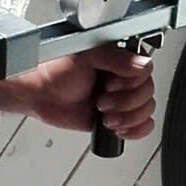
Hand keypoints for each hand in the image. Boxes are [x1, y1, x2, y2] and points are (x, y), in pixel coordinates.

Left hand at [0, 45, 156, 139]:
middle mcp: (123, 77)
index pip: (146, 71)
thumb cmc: (53, 71)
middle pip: (148, 93)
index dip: (130, 83)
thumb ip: (116, 58)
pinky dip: (133, 130)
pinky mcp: (117, 116)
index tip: (109, 85)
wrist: (38, 94)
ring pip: (146, 111)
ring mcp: (121, 97)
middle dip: (125, 103)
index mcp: (119, 57)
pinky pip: (142, 126)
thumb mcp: (85, 55)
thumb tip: (142, 64)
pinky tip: (115, 127)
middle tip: (102, 101)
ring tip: (104, 115)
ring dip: (127, 117)